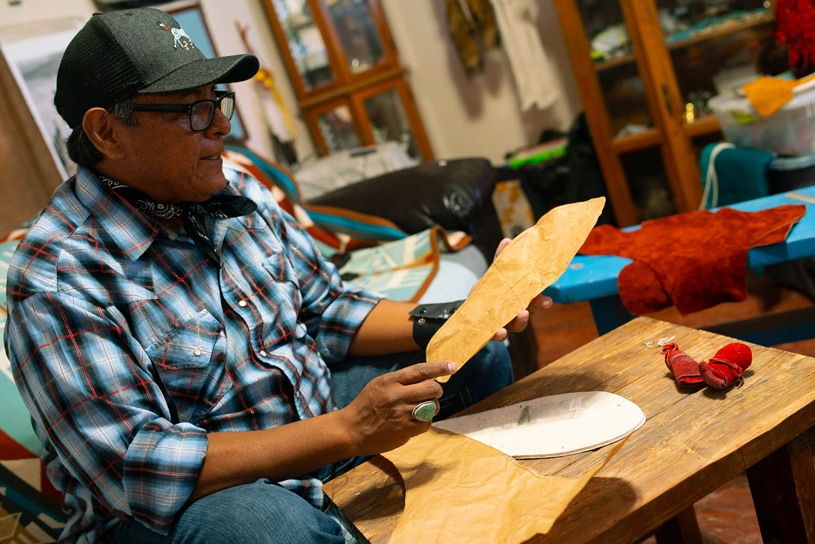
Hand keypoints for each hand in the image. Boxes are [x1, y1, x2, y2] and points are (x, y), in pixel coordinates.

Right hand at [337, 361, 456, 455]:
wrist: (351, 430)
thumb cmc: (368, 405)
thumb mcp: (380, 385)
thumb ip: (401, 380)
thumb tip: (429, 376)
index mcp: (390, 381)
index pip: (420, 370)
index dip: (439, 367)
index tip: (453, 366)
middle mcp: (396, 396)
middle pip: (432, 388)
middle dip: (437, 390)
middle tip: (432, 393)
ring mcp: (401, 414)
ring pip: (432, 406)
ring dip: (432, 407)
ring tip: (422, 408)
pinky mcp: (404, 430)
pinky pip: (427, 423)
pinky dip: (425, 422)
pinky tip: (415, 421)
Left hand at [475, 238, 552, 341]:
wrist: (474, 307)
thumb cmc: (492, 290)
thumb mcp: (496, 274)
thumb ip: (501, 259)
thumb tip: (507, 240)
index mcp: (521, 300)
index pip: (534, 301)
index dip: (541, 302)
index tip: (548, 301)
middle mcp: (515, 313)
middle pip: (527, 315)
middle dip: (530, 313)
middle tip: (528, 310)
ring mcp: (505, 323)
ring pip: (516, 327)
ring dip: (519, 323)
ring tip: (519, 316)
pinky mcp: (492, 330)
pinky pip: (497, 335)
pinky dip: (500, 335)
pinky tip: (500, 332)